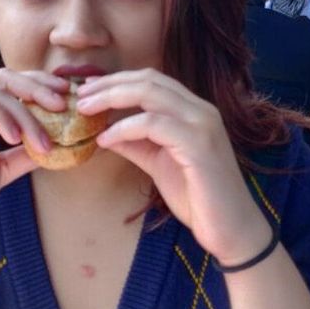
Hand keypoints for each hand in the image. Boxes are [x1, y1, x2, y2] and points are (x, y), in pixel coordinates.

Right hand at [0, 69, 67, 242]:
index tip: (68, 100)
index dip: (41, 88)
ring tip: (43, 138)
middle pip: (5, 77)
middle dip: (38, 87)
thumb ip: (23, 156)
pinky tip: (15, 137)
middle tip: (64, 103)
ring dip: (25, 110)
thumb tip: (58, 147)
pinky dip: (1, 116)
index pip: (12, 86)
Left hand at [76, 69, 269, 264]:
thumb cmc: (195, 195)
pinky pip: (153, 125)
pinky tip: (104, 140)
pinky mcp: (199, 145)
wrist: (230, 228)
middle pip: (148, 80)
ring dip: (110, 99)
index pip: (151, 80)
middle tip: (79, 97)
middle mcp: (201, 110)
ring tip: (84, 112)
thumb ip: (133, 142)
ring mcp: (203, 125)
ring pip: (150, 94)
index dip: (116, 80)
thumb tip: (101, 130)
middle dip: (108, 85)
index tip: (87, 89)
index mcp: (193, 110)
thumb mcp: (156, 161)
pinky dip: (124, 128)